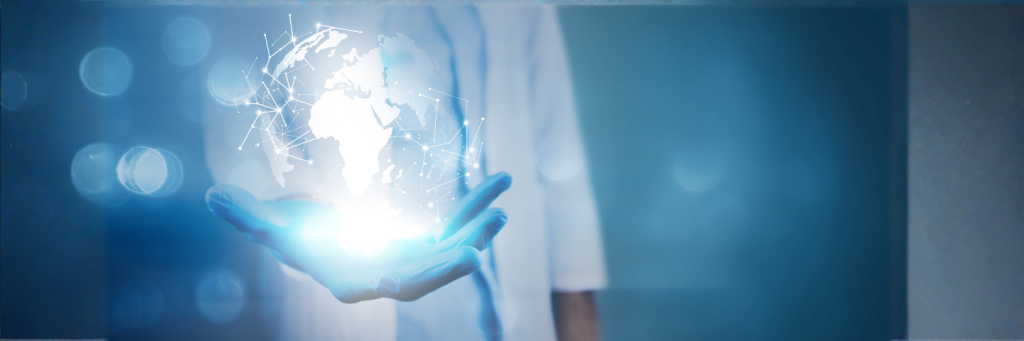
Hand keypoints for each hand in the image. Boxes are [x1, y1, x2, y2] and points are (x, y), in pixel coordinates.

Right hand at [205, 172, 511, 302]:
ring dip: (475, 230)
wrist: (329, 243)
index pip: (375, 285)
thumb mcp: (272, 226)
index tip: (405, 277)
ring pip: (450, 249)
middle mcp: (390, 277)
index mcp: (354, 279)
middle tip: (475, 253)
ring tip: (501, 207)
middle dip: (448, 264)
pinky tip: (498, 189)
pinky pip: (456, 226)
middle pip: (424, 276)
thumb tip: (211, 196)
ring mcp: (414, 261)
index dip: (395, 279)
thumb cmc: (299, 237)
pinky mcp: (428, 243)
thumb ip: (247, 215)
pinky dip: (476, 209)